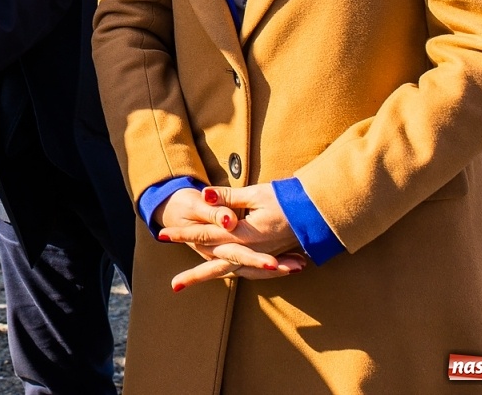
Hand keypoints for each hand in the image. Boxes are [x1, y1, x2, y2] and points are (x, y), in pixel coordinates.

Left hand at [156, 185, 306, 290]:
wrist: (318, 214)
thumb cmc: (288, 200)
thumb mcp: (257, 194)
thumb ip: (229, 197)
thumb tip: (205, 195)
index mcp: (245, 235)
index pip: (206, 235)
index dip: (184, 235)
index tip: (162, 235)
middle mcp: (251, 251)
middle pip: (216, 264)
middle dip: (195, 274)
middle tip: (173, 285)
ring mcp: (261, 258)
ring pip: (230, 272)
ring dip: (209, 278)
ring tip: (190, 287)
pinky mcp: (269, 260)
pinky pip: (246, 271)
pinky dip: (231, 274)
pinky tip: (221, 274)